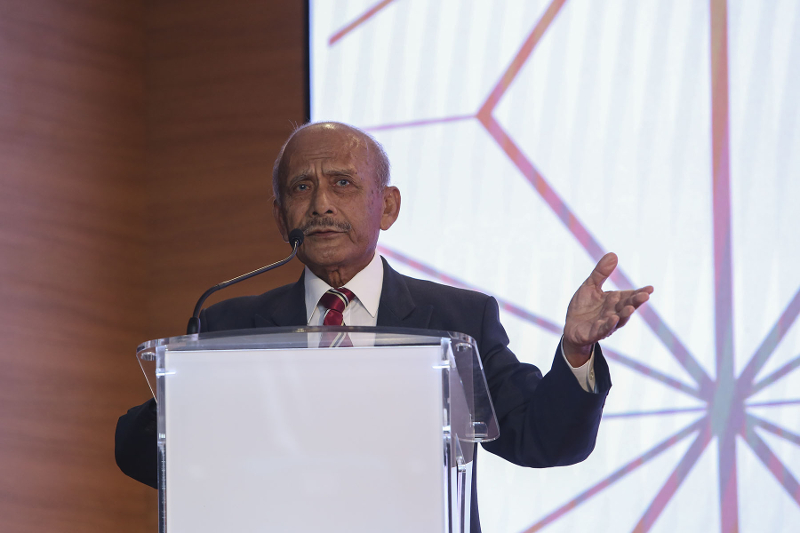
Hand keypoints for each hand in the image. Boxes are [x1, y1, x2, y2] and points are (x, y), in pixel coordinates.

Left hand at [563, 252, 652, 366]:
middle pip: (627, 307)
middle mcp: (614, 313)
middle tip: (645, 296)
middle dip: (635, 302)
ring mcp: (605, 324)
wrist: (571, 327)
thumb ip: (601, 273)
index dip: (640, 293)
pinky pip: (603, 329)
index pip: (630, 296)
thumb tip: (613, 254)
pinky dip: (609, 324)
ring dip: (625, 314)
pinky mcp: (595, 333)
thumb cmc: (584, 306)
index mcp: (615, 301)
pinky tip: (613, 318)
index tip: (650, 288)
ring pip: (618, 320)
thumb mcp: (590, 286)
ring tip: (631, 308)